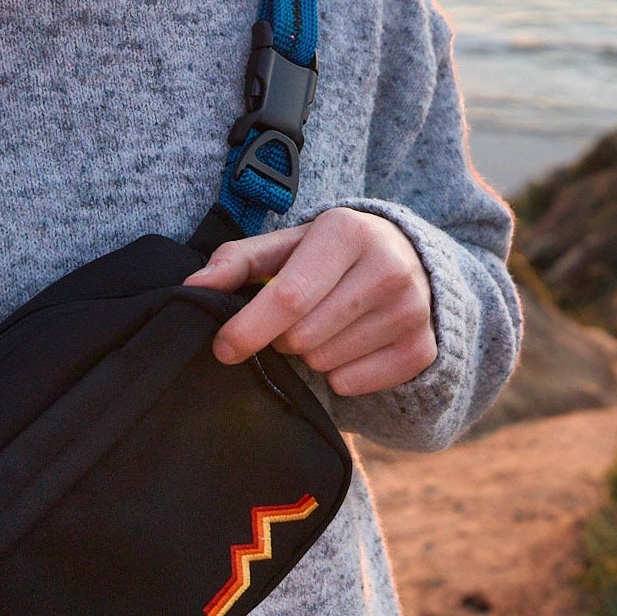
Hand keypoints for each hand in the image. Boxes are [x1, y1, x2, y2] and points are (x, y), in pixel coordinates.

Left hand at [184, 207, 436, 396]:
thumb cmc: (328, 253)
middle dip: (282, 337)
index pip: (288, 296)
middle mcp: (387, 267)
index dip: (247, 328)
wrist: (406, 258)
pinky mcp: (422, 348)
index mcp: (346, 231)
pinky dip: (339, 373)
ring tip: (324, 325)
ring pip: (325, 363)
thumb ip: (237, 261)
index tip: (222, 346)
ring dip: (311, 353)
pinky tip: (348, 343)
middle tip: (292, 319)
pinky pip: (353, 384)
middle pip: (302, 337)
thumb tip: (194, 286)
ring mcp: (411, 310)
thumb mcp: (286, 244)